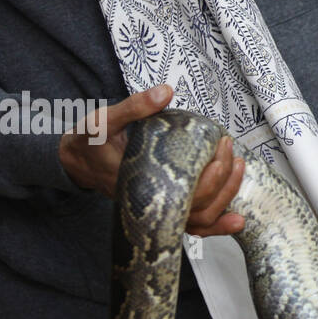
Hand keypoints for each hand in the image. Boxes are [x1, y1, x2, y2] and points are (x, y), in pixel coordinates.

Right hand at [58, 84, 245, 236]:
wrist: (78, 162)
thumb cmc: (90, 141)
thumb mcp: (105, 119)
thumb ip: (135, 107)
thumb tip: (166, 91)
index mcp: (138, 183)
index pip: (182, 192)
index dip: (209, 177)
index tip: (222, 149)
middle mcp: (150, 203)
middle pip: (196, 208)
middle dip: (222, 181)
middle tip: (230, 150)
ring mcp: (158, 211)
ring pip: (198, 221)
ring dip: (225, 200)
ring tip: (239, 169)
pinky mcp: (164, 211)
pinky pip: (192, 226)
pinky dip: (215, 226)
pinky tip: (237, 220)